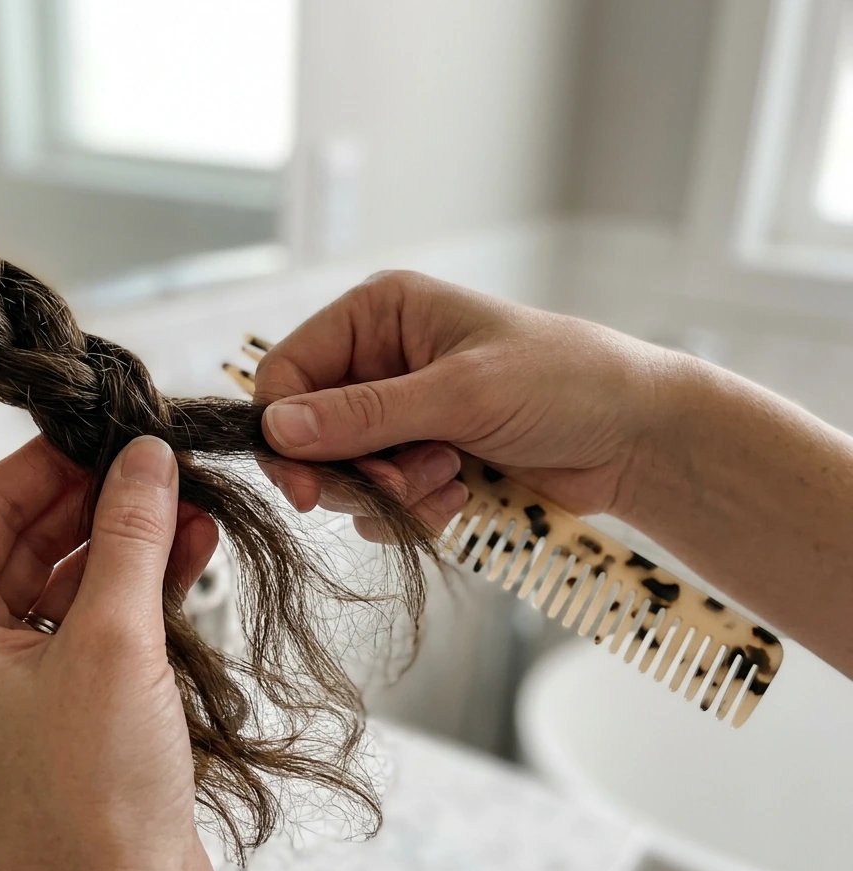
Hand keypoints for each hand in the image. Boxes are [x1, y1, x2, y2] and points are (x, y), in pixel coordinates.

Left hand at [0, 436, 218, 870]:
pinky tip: (192, 554)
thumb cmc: (87, 804)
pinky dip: (141, 591)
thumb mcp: (113, 645)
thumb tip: (145, 457)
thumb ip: (130, 537)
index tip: (111, 425)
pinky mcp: (60, 705)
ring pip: (70, 581)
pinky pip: (95, 625)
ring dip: (133, 545)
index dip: (50, 462)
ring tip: (195, 504)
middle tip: (165, 461)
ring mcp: (8, 682)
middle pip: (30, 541)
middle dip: (104, 503)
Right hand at [254, 271, 675, 539]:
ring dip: (392, 492)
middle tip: (400, 483)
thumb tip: (276, 429)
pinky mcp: (420, 461)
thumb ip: (365, 415)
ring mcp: (400, 415)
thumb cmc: (563, 383)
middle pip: (308, 433)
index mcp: (378, 316)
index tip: (302, 487)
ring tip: (451, 476)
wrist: (637, 438)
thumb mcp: (461, 392)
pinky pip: (380, 504)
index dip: (284, 430)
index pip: (288, 372)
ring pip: (343, 476)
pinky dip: (414, 512)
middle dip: (353, 470)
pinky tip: (462, 494)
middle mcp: (379, 361)